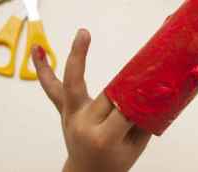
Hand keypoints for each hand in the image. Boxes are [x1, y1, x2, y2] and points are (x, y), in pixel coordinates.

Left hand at [32, 29, 151, 171]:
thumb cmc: (113, 162)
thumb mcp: (136, 145)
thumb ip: (145, 118)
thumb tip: (158, 90)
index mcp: (102, 139)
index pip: (125, 111)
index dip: (141, 99)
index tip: (154, 87)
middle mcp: (83, 125)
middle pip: (107, 95)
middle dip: (127, 85)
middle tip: (142, 70)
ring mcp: (71, 115)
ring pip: (72, 84)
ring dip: (77, 57)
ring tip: (84, 35)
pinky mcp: (64, 109)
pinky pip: (53, 88)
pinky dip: (44, 69)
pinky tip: (39, 50)